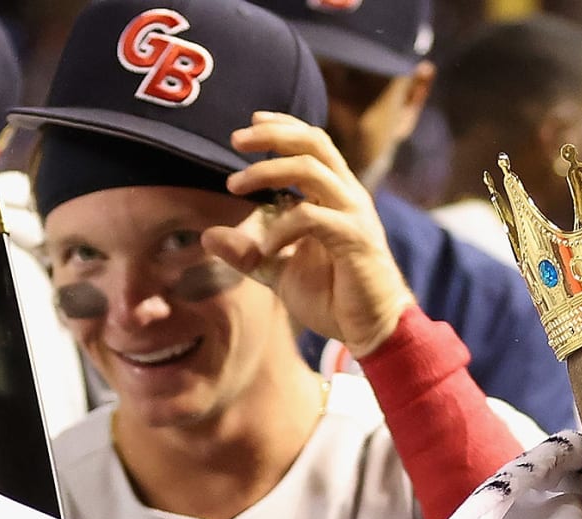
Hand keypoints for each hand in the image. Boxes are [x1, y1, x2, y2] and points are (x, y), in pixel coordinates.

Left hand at [204, 112, 414, 356]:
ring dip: (267, 171)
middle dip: (272, 135)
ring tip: (234, 186)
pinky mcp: (355, 239)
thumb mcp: (280, 272)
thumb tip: (207, 236)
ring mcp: (354, 216)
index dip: (283, 127)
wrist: (373, 331)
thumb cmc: (334, 299)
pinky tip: (266, 248)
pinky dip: (280, 227)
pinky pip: (311, 216)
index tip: (250, 124)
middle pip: (314, 143)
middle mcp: (348, 198)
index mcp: (336, 197)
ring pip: (311, 169)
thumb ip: (248, 253)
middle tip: (234, 141)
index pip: (313, 143)